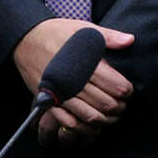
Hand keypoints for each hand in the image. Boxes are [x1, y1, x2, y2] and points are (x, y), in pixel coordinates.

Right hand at [15, 18, 134, 139]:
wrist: (26, 39)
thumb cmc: (57, 33)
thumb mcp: (83, 29)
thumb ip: (108, 37)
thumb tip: (130, 41)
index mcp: (84, 62)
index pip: (115, 85)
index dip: (127, 91)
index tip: (129, 91)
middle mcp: (72, 80)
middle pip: (105, 103)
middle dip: (119, 107)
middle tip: (123, 105)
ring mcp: (60, 93)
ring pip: (90, 116)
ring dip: (106, 120)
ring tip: (112, 116)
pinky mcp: (49, 101)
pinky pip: (69, 122)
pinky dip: (84, 128)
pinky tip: (93, 125)